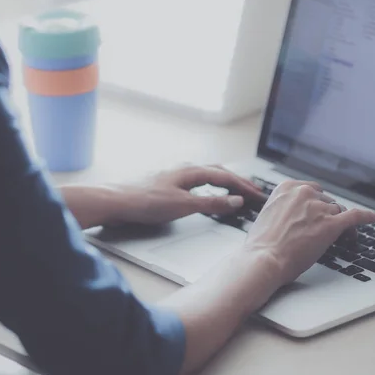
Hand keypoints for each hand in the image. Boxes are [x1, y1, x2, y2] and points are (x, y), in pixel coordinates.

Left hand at [116, 165, 266, 225]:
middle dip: (237, 182)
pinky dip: (208, 186)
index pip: (226, 177)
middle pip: (218, 172)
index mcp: (192, 171)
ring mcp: (174, 175)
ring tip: (234, 190)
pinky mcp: (165, 183)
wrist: (115, 201)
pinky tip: (203, 193)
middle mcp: (184, 169)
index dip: (244, 186)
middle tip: (252, 192)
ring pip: (206, 175)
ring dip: (223, 182)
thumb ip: (212, 204)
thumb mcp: (184, 205)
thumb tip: (235, 201)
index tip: (259, 195)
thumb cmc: (145, 201)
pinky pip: (195, 182)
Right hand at [244, 180, 374, 285]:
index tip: (319, 213)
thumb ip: (284, 207)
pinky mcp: (331, 224)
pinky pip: (355, 216)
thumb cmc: (261, 244)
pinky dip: (366, 216)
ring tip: (341, 237)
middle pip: (326, 201)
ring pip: (338, 211)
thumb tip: (295, 214)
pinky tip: (372, 217)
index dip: (317, 204)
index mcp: (287, 187)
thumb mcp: (268, 214)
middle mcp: (304, 192)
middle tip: (324, 230)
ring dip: (339, 223)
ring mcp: (318, 208)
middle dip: (327, 215)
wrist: (263, 259)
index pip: (311, 190)